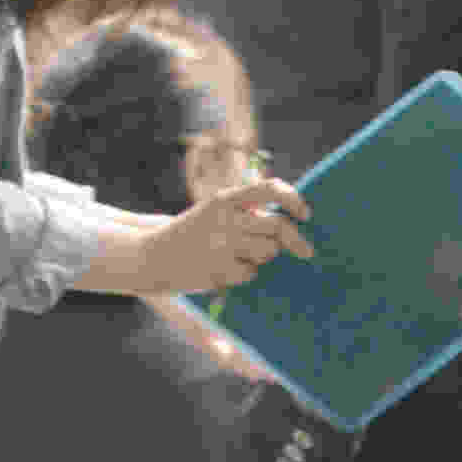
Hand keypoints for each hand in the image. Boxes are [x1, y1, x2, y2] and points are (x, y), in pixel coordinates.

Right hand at [136, 171, 309, 294]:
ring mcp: (221, 244)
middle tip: (306, 251)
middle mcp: (224, 218)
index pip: (269, 189)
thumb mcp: (216, 211)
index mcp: (225, 199)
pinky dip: (246, 272)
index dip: (293, 199)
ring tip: (241, 254)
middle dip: (295, 240)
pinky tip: (226, 268)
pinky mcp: (219, 269)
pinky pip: (252, 272)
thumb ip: (248, 211)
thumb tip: (293, 223)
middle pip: (278, 226)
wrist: (155, 256)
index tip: (305, 214)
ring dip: (264, 256)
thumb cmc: (196, 233)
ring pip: (268, 251)